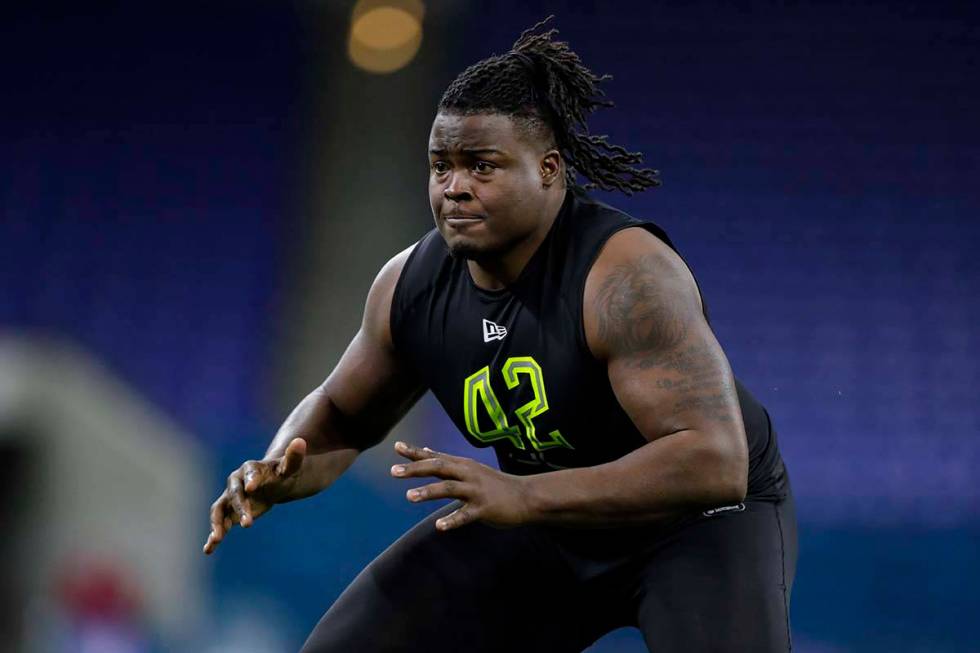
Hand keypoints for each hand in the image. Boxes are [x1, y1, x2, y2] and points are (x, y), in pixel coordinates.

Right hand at [203, 437, 306, 554]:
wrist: (273, 483)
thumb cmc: (282, 473)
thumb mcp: (290, 467)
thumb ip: (294, 457)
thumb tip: (301, 442)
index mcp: (251, 469)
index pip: (250, 474)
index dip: (251, 480)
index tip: (251, 488)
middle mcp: (236, 482)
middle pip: (234, 495)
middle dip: (240, 508)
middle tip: (248, 523)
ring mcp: (230, 498)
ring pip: (220, 510)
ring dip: (218, 524)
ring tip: (218, 539)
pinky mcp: (229, 513)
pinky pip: (219, 524)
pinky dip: (213, 536)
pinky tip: (208, 549)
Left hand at [391, 441, 531, 530]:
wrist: (526, 496)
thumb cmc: (495, 483)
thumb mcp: (471, 468)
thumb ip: (447, 462)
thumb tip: (425, 450)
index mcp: (462, 465)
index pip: (434, 457)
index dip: (415, 452)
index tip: (396, 446)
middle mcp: (468, 474)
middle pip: (438, 468)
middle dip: (416, 469)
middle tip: (394, 471)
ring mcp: (476, 491)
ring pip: (449, 489)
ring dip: (429, 492)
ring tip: (409, 496)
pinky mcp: (485, 508)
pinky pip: (466, 515)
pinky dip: (452, 520)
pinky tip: (439, 527)